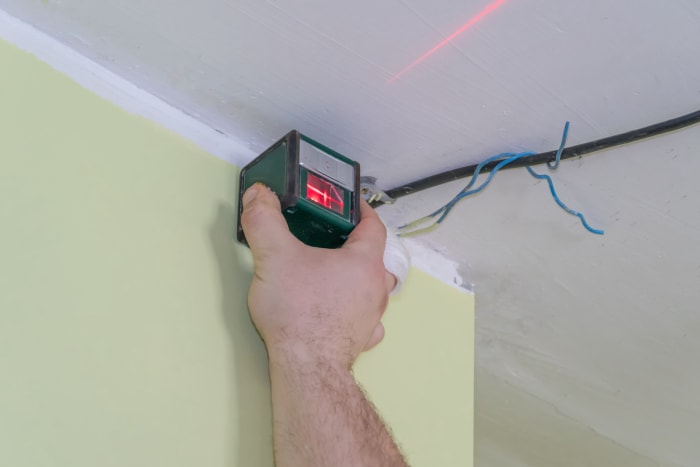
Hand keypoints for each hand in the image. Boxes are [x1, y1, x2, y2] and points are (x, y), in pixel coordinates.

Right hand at [240, 183, 395, 368]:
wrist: (305, 367)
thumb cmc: (298, 312)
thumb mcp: (274, 256)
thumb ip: (264, 220)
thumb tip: (258, 195)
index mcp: (364, 262)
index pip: (374, 226)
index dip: (362, 211)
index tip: (349, 206)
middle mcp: (376, 288)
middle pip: (375, 258)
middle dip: (356, 246)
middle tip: (332, 240)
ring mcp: (372, 317)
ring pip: (373, 289)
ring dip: (357, 279)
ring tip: (332, 275)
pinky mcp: (361, 339)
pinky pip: (365, 318)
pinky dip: (353, 310)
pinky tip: (336, 311)